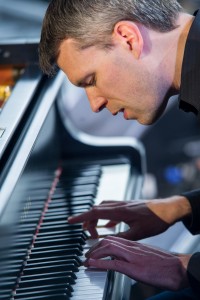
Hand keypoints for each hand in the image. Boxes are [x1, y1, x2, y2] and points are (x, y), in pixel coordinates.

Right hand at [68, 196, 190, 239]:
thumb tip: (107, 242)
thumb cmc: (156, 220)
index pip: (95, 212)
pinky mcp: (128, 205)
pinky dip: (106, 216)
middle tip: (86, 233)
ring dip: (96, 217)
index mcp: (120, 211)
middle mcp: (120, 205)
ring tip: (95, 229)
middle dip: (88, 220)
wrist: (168, 209)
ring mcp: (124, 204)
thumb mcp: (138, 233)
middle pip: (97, 209)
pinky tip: (109, 225)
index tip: (70, 221)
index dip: (81, 217)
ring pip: (104, 207)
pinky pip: (112, 209)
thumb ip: (121, 237)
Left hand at [84, 236, 190, 290]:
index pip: (113, 239)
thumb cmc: (163, 263)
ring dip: (94, 254)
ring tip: (86, 260)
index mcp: (134, 244)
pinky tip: (91, 265)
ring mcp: (132, 256)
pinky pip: (113, 263)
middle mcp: (131, 247)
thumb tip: (120, 259)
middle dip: (94, 247)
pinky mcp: (134, 268)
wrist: (178, 267)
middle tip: (86, 255)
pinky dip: (99, 263)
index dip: (100, 244)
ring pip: (108, 248)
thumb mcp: (145, 256)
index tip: (93, 250)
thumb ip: (132, 255)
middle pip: (108, 241)